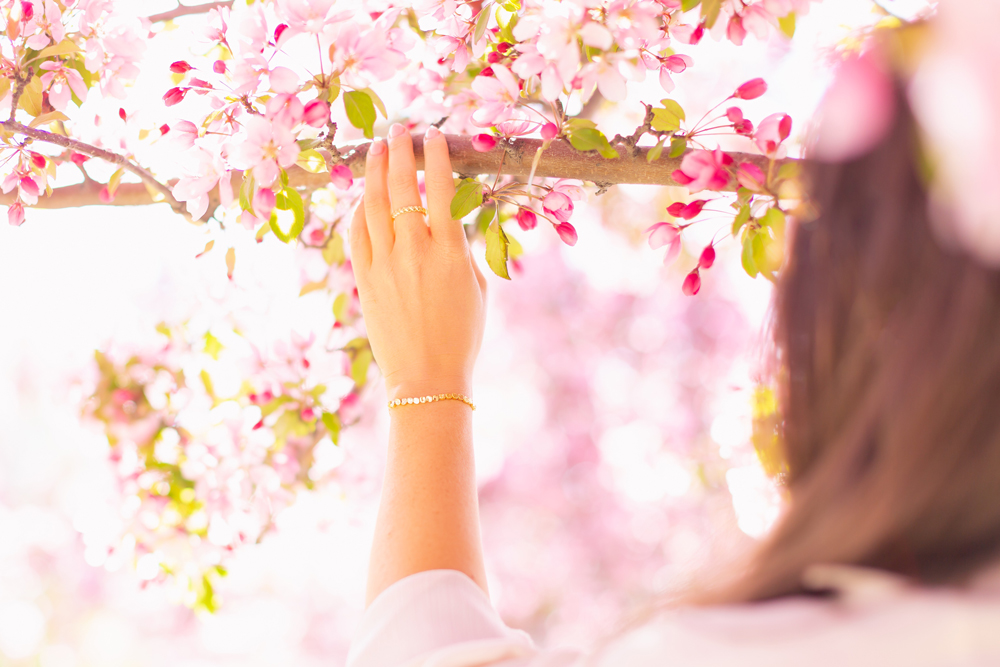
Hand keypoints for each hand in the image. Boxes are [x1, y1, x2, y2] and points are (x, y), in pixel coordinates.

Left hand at [348, 123, 487, 400]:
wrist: (427, 378)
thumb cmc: (461, 336)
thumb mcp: (477, 289)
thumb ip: (462, 251)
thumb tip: (448, 224)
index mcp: (450, 253)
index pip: (441, 190)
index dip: (436, 157)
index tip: (433, 135)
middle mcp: (414, 251)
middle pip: (402, 188)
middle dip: (400, 153)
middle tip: (398, 130)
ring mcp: (385, 264)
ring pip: (373, 204)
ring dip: (374, 171)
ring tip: (376, 149)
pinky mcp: (364, 279)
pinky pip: (357, 233)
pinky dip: (359, 209)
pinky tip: (363, 194)